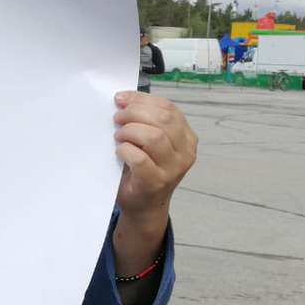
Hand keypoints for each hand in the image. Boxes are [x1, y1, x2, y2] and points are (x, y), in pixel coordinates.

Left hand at [113, 91, 196, 217]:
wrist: (143, 205)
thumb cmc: (143, 170)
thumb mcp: (151, 143)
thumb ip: (146, 122)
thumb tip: (123, 100)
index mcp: (186, 138)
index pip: (168, 108)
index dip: (142, 99)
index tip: (121, 98)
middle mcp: (185, 153)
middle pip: (162, 119)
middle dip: (134, 113)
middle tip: (117, 118)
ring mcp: (172, 169)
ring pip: (153, 136)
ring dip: (129, 131)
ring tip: (118, 136)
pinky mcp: (156, 182)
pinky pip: (140, 158)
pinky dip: (125, 150)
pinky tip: (119, 152)